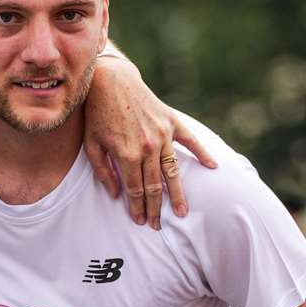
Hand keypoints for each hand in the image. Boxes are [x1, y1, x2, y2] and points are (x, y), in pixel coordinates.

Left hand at [84, 57, 217, 228]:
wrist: (112, 80)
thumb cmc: (98, 114)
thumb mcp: (92, 145)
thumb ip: (103, 172)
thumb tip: (116, 196)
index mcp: (127, 154)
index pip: (135, 189)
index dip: (137, 208)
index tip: (140, 221)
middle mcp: (148, 146)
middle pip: (154, 186)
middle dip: (156, 208)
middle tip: (158, 226)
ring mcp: (162, 134)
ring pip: (172, 171)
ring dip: (177, 194)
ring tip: (182, 212)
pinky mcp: (171, 122)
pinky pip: (190, 141)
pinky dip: (202, 153)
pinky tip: (212, 167)